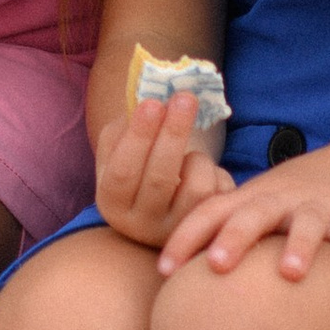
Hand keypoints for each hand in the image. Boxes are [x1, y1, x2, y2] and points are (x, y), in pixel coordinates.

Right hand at [94, 92, 234, 250]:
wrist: (159, 201)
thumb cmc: (137, 162)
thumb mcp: (119, 145)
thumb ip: (128, 124)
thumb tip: (151, 98)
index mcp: (111, 201)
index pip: (124, 170)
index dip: (139, 136)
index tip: (153, 102)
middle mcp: (139, 224)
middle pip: (161, 179)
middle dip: (174, 133)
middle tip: (185, 97)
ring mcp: (175, 232)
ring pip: (196, 187)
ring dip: (197, 159)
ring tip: (191, 154)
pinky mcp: (205, 231)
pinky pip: (218, 194)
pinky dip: (214, 173)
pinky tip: (204, 172)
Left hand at [155, 148, 329, 295]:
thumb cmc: (283, 208)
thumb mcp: (249, 214)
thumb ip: (216, 242)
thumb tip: (170, 293)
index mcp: (248, 200)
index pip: (209, 214)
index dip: (184, 239)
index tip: (163, 271)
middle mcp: (280, 200)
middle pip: (253, 214)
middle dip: (235, 238)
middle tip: (217, 265)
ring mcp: (319, 207)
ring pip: (308, 224)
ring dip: (299, 246)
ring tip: (290, 274)